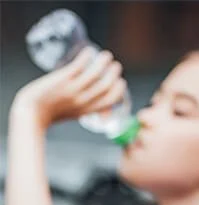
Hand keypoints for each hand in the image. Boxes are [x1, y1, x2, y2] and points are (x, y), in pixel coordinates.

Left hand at [11, 48, 125, 128]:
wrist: (32, 112)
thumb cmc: (51, 112)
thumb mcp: (73, 114)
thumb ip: (84, 108)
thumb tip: (93, 107)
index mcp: (88, 110)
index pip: (110, 101)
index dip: (119, 91)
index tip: (120, 82)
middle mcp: (83, 100)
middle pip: (106, 86)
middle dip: (114, 74)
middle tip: (115, 65)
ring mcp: (73, 89)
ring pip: (95, 74)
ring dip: (104, 63)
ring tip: (107, 55)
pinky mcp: (63, 79)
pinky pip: (79, 66)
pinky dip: (87, 57)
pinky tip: (89, 51)